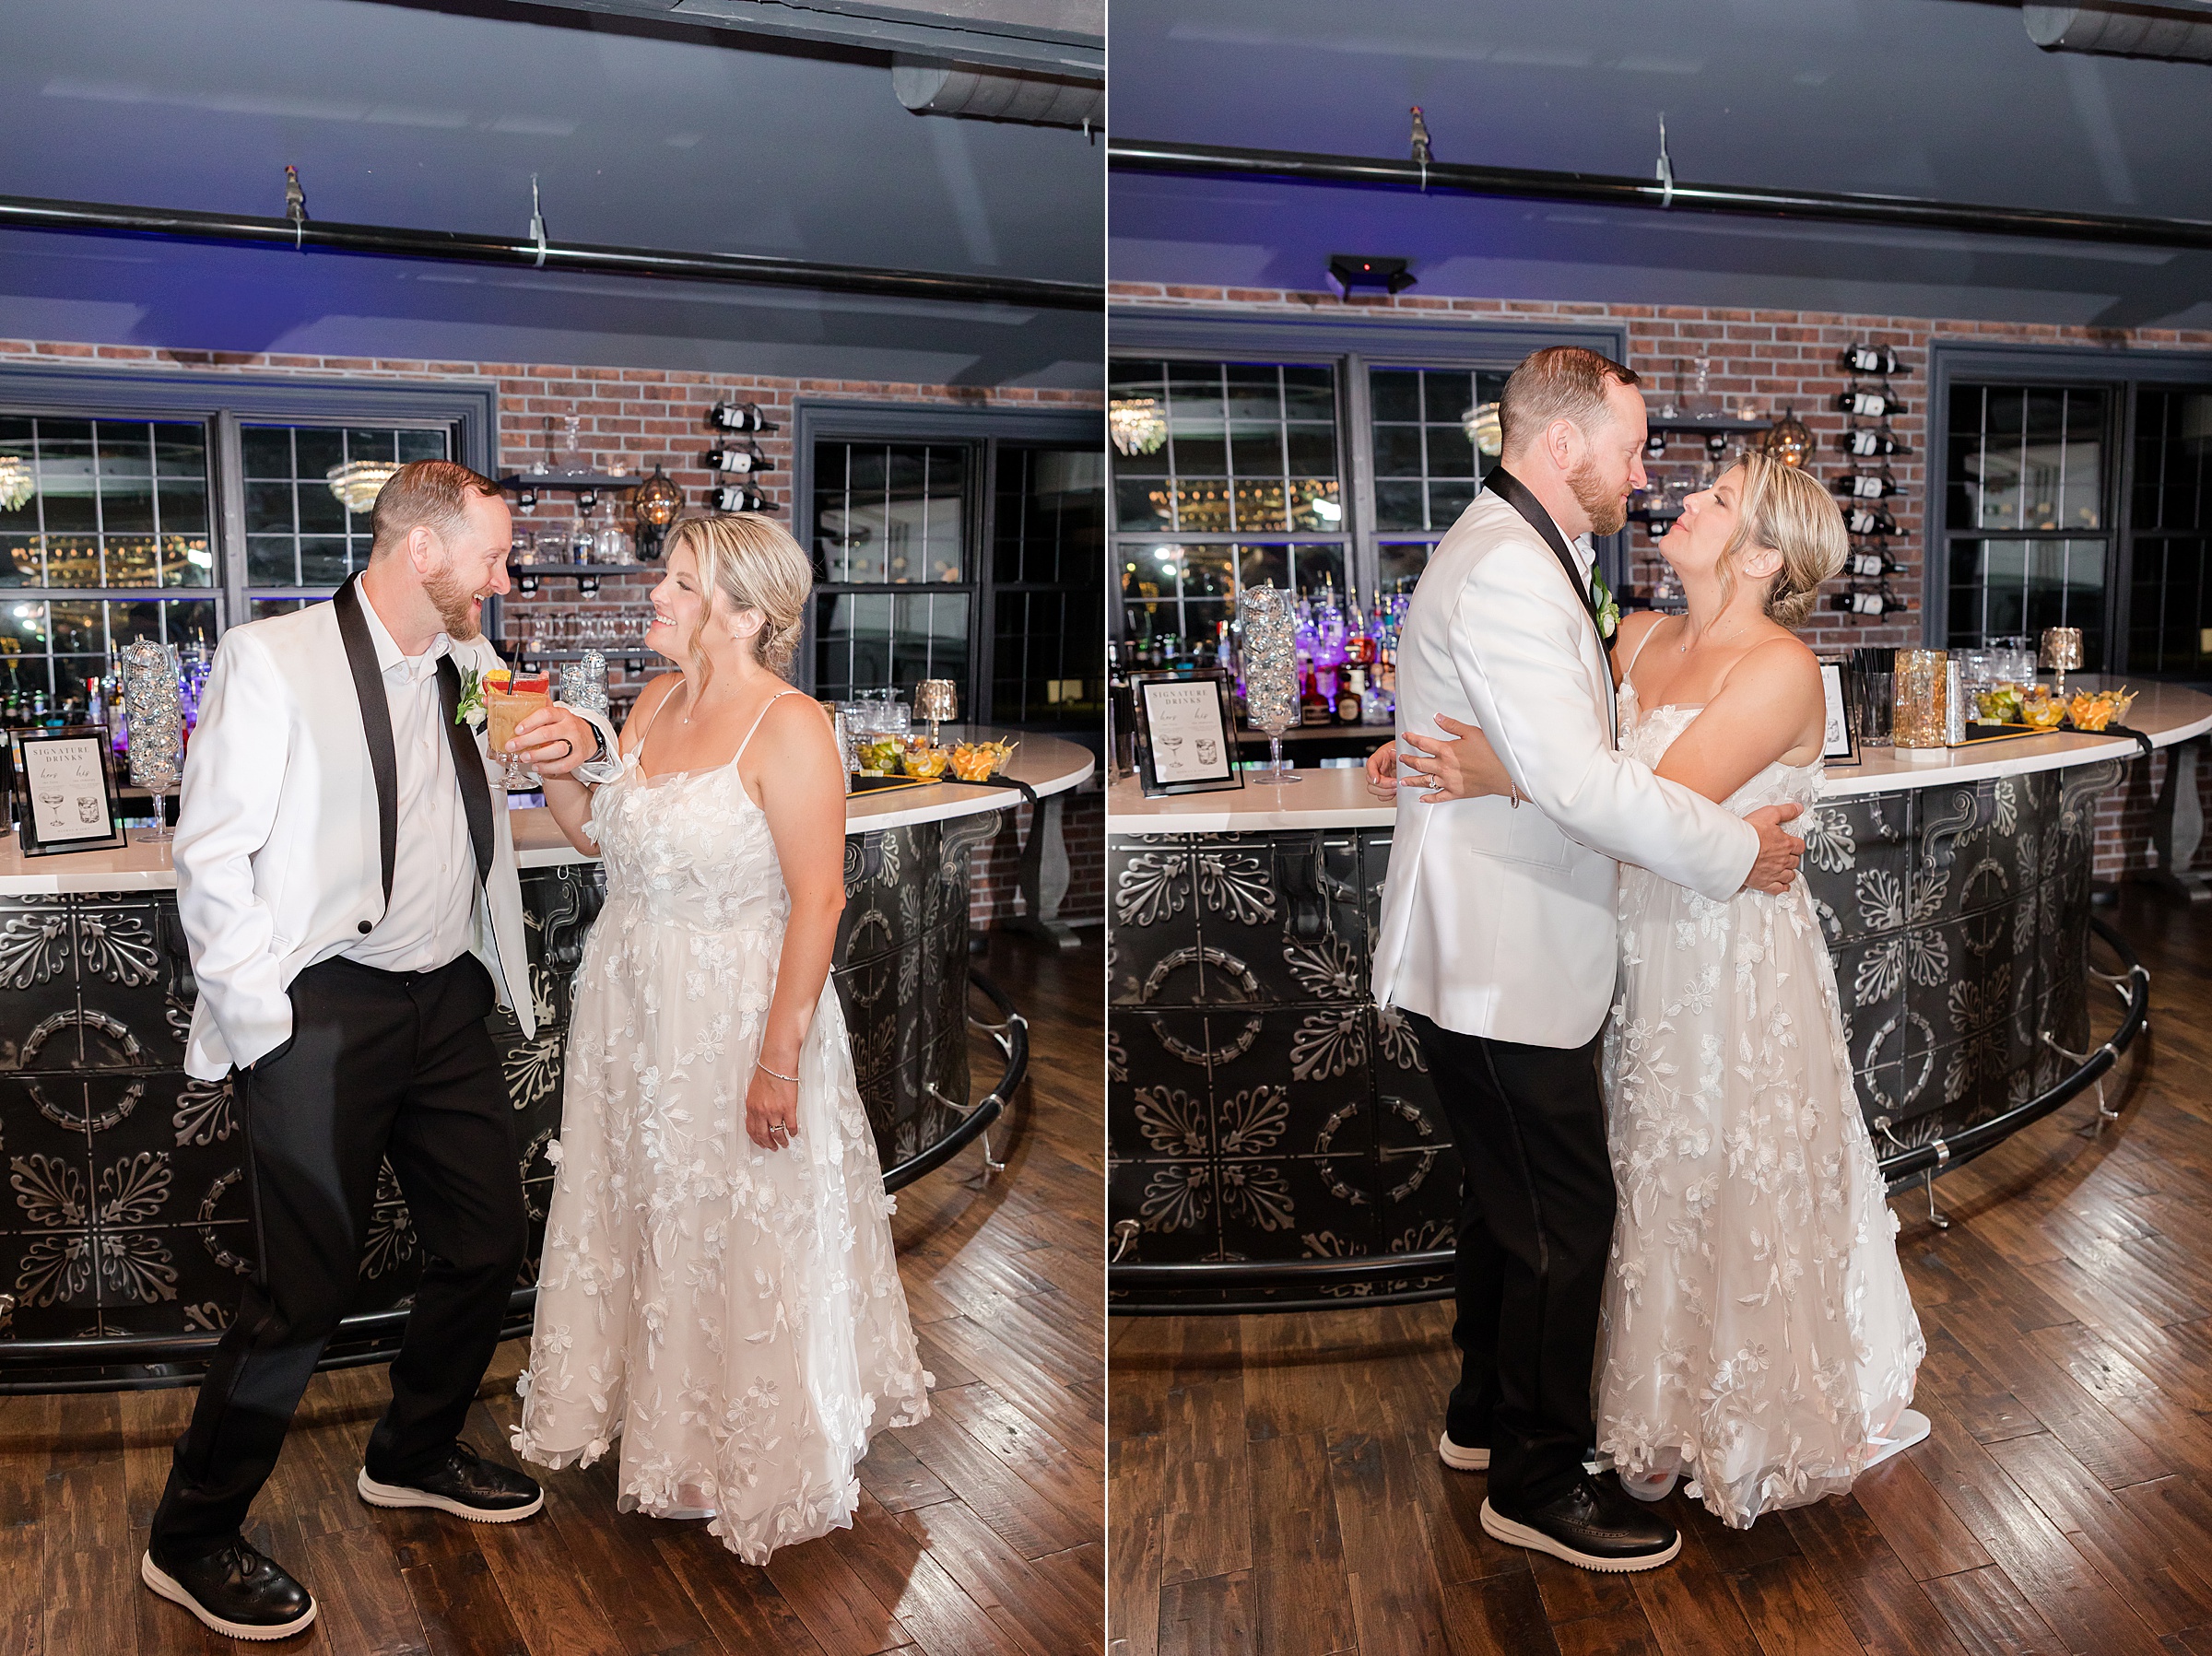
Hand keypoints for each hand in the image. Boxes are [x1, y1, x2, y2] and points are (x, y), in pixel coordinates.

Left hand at [510, 705, 598, 777]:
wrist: (589, 737)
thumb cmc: (567, 727)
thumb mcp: (557, 716)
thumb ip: (541, 712)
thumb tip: (518, 708)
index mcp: (562, 714)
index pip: (546, 714)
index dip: (530, 722)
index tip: (517, 730)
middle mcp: (570, 727)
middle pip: (548, 733)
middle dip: (526, 740)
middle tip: (512, 746)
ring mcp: (576, 743)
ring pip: (557, 749)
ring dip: (538, 754)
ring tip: (524, 757)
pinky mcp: (578, 758)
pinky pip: (563, 765)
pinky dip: (548, 767)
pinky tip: (537, 766)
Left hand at [745, 1061, 799, 1150]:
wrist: (776, 1063)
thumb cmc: (767, 1072)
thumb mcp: (754, 1091)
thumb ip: (755, 1105)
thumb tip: (759, 1115)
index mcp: (752, 1107)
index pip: (751, 1129)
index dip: (756, 1139)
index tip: (761, 1142)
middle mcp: (761, 1112)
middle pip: (763, 1135)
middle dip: (768, 1144)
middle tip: (772, 1147)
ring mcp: (775, 1111)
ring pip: (777, 1133)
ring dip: (781, 1141)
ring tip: (784, 1143)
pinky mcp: (788, 1109)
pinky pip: (790, 1126)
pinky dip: (792, 1132)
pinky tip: (793, 1133)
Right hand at [1363, 742, 1400, 798]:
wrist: (1406, 756)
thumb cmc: (1401, 751)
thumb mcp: (1399, 748)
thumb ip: (1396, 752)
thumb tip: (1393, 753)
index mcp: (1378, 758)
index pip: (1370, 764)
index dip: (1372, 773)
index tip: (1377, 779)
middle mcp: (1376, 770)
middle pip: (1370, 780)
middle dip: (1383, 784)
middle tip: (1395, 783)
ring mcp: (1380, 779)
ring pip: (1373, 789)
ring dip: (1385, 791)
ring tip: (1396, 788)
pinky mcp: (1385, 787)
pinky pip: (1381, 796)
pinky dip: (1387, 796)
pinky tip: (1395, 792)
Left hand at [1379, 716, 1512, 803]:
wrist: (1504, 773)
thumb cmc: (1491, 752)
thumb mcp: (1471, 732)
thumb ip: (1452, 725)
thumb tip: (1437, 717)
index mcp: (1447, 750)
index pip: (1423, 743)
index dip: (1412, 739)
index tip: (1405, 737)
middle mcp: (1444, 767)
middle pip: (1419, 763)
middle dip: (1407, 760)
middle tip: (1399, 758)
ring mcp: (1449, 781)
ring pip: (1424, 781)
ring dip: (1411, 780)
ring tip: (1402, 780)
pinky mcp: (1456, 792)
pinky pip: (1438, 797)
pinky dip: (1429, 799)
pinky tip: (1422, 799)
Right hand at [1741, 803, 1805, 893]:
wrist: (1733, 849)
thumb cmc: (1748, 833)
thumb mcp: (1769, 814)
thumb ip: (1786, 811)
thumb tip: (1798, 808)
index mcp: (1786, 843)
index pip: (1800, 846)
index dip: (1797, 845)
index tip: (1793, 844)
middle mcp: (1783, 860)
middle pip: (1795, 861)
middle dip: (1792, 858)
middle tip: (1786, 855)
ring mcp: (1775, 872)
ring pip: (1789, 875)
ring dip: (1789, 872)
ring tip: (1784, 869)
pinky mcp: (1765, 883)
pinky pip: (1779, 889)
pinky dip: (1782, 887)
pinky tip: (1782, 885)